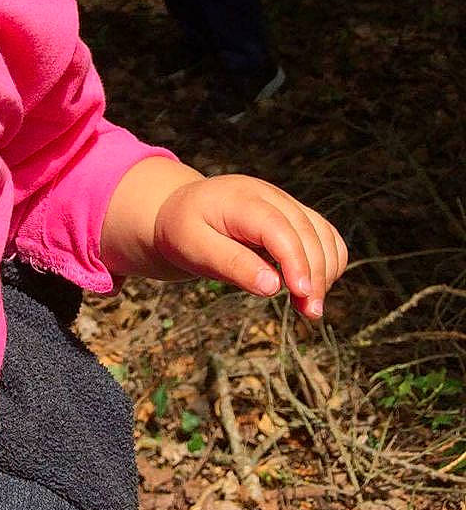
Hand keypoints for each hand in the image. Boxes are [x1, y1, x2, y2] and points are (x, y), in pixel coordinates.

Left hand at [151, 173, 347, 319]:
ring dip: (325, 271)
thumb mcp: (195, 248)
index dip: (295, 260)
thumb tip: (272, 286)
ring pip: (323, 234)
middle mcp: (268, 195)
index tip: (301, 293)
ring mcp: (284, 203)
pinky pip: (325, 236)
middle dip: (314, 275)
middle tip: (309, 314)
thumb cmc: (185, 230)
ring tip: (307, 307)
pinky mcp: (294, 215)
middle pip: (306, 232)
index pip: (278, 227)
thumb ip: (231, 264)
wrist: (183, 210)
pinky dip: (327, 262)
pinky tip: (309, 288)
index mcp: (240, 199)